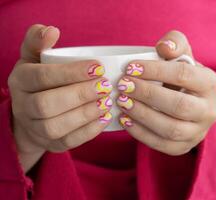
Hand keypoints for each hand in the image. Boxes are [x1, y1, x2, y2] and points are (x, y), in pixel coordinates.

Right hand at [8, 24, 112, 171]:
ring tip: (107, 102)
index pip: (41, 77)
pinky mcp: (51, 144)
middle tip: (105, 86)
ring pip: (55, 127)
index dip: (69, 73)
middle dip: (79, 94)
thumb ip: (38, 42)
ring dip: (85, 114)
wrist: (33, 114)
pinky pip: (68, 142)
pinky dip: (89, 131)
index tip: (98, 67)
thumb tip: (51, 30)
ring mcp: (36, 129)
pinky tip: (105, 118)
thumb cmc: (40, 80)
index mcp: (20, 82)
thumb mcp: (34, 57)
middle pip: (47, 105)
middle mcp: (23, 107)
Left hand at [116, 31, 215, 155]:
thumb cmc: (181, 77)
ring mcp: (198, 132)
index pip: (184, 75)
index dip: (155, 71)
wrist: (188, 103)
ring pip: (171, 129)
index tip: (130, 68)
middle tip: (123, 85)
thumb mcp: (181, 56)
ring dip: (142, 115)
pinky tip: (125, 120)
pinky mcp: (184, 147)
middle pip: (178, 105)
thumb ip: (175, 43)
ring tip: (121, 102)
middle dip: (147, 94)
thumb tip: (164, 48)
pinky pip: (162, 145)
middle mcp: (209, 110)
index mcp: (211, 84)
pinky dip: (140, 133)